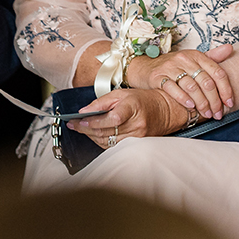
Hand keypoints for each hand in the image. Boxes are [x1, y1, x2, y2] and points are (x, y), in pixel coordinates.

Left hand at [67, 87, 181, 144]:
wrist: (165, 110)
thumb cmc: (143, 100)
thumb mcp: (122, 93)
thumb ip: (102, 102)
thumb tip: (84, 111)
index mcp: (132, 107)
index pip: (111, 118)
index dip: (94, 121)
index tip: (80, 121)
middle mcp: (136, 124)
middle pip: (106, 131)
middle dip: (86, 129)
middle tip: (73, 125)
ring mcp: (137, 136)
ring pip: (107, 141)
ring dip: (91, 136)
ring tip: (81, 129)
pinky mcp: (136, 144)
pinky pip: (113, 146)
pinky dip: (101, 140)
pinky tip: (94, 134)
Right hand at [129, 45, 235, 121]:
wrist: (145, 67)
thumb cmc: (174, 66)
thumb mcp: (193, 59)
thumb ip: (212, 57)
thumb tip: (230, 48)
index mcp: (197, 55)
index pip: (217, 72)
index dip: (226, 89)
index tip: (229, 103)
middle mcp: (185, 59)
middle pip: (206, 82)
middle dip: (214, 100)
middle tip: (217, 113)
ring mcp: (171, 67)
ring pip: (191, 86)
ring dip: (201, 102)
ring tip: (206, 113)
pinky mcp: (158, 77)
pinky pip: (172, 88)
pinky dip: (183, 98)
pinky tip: (190, 106)